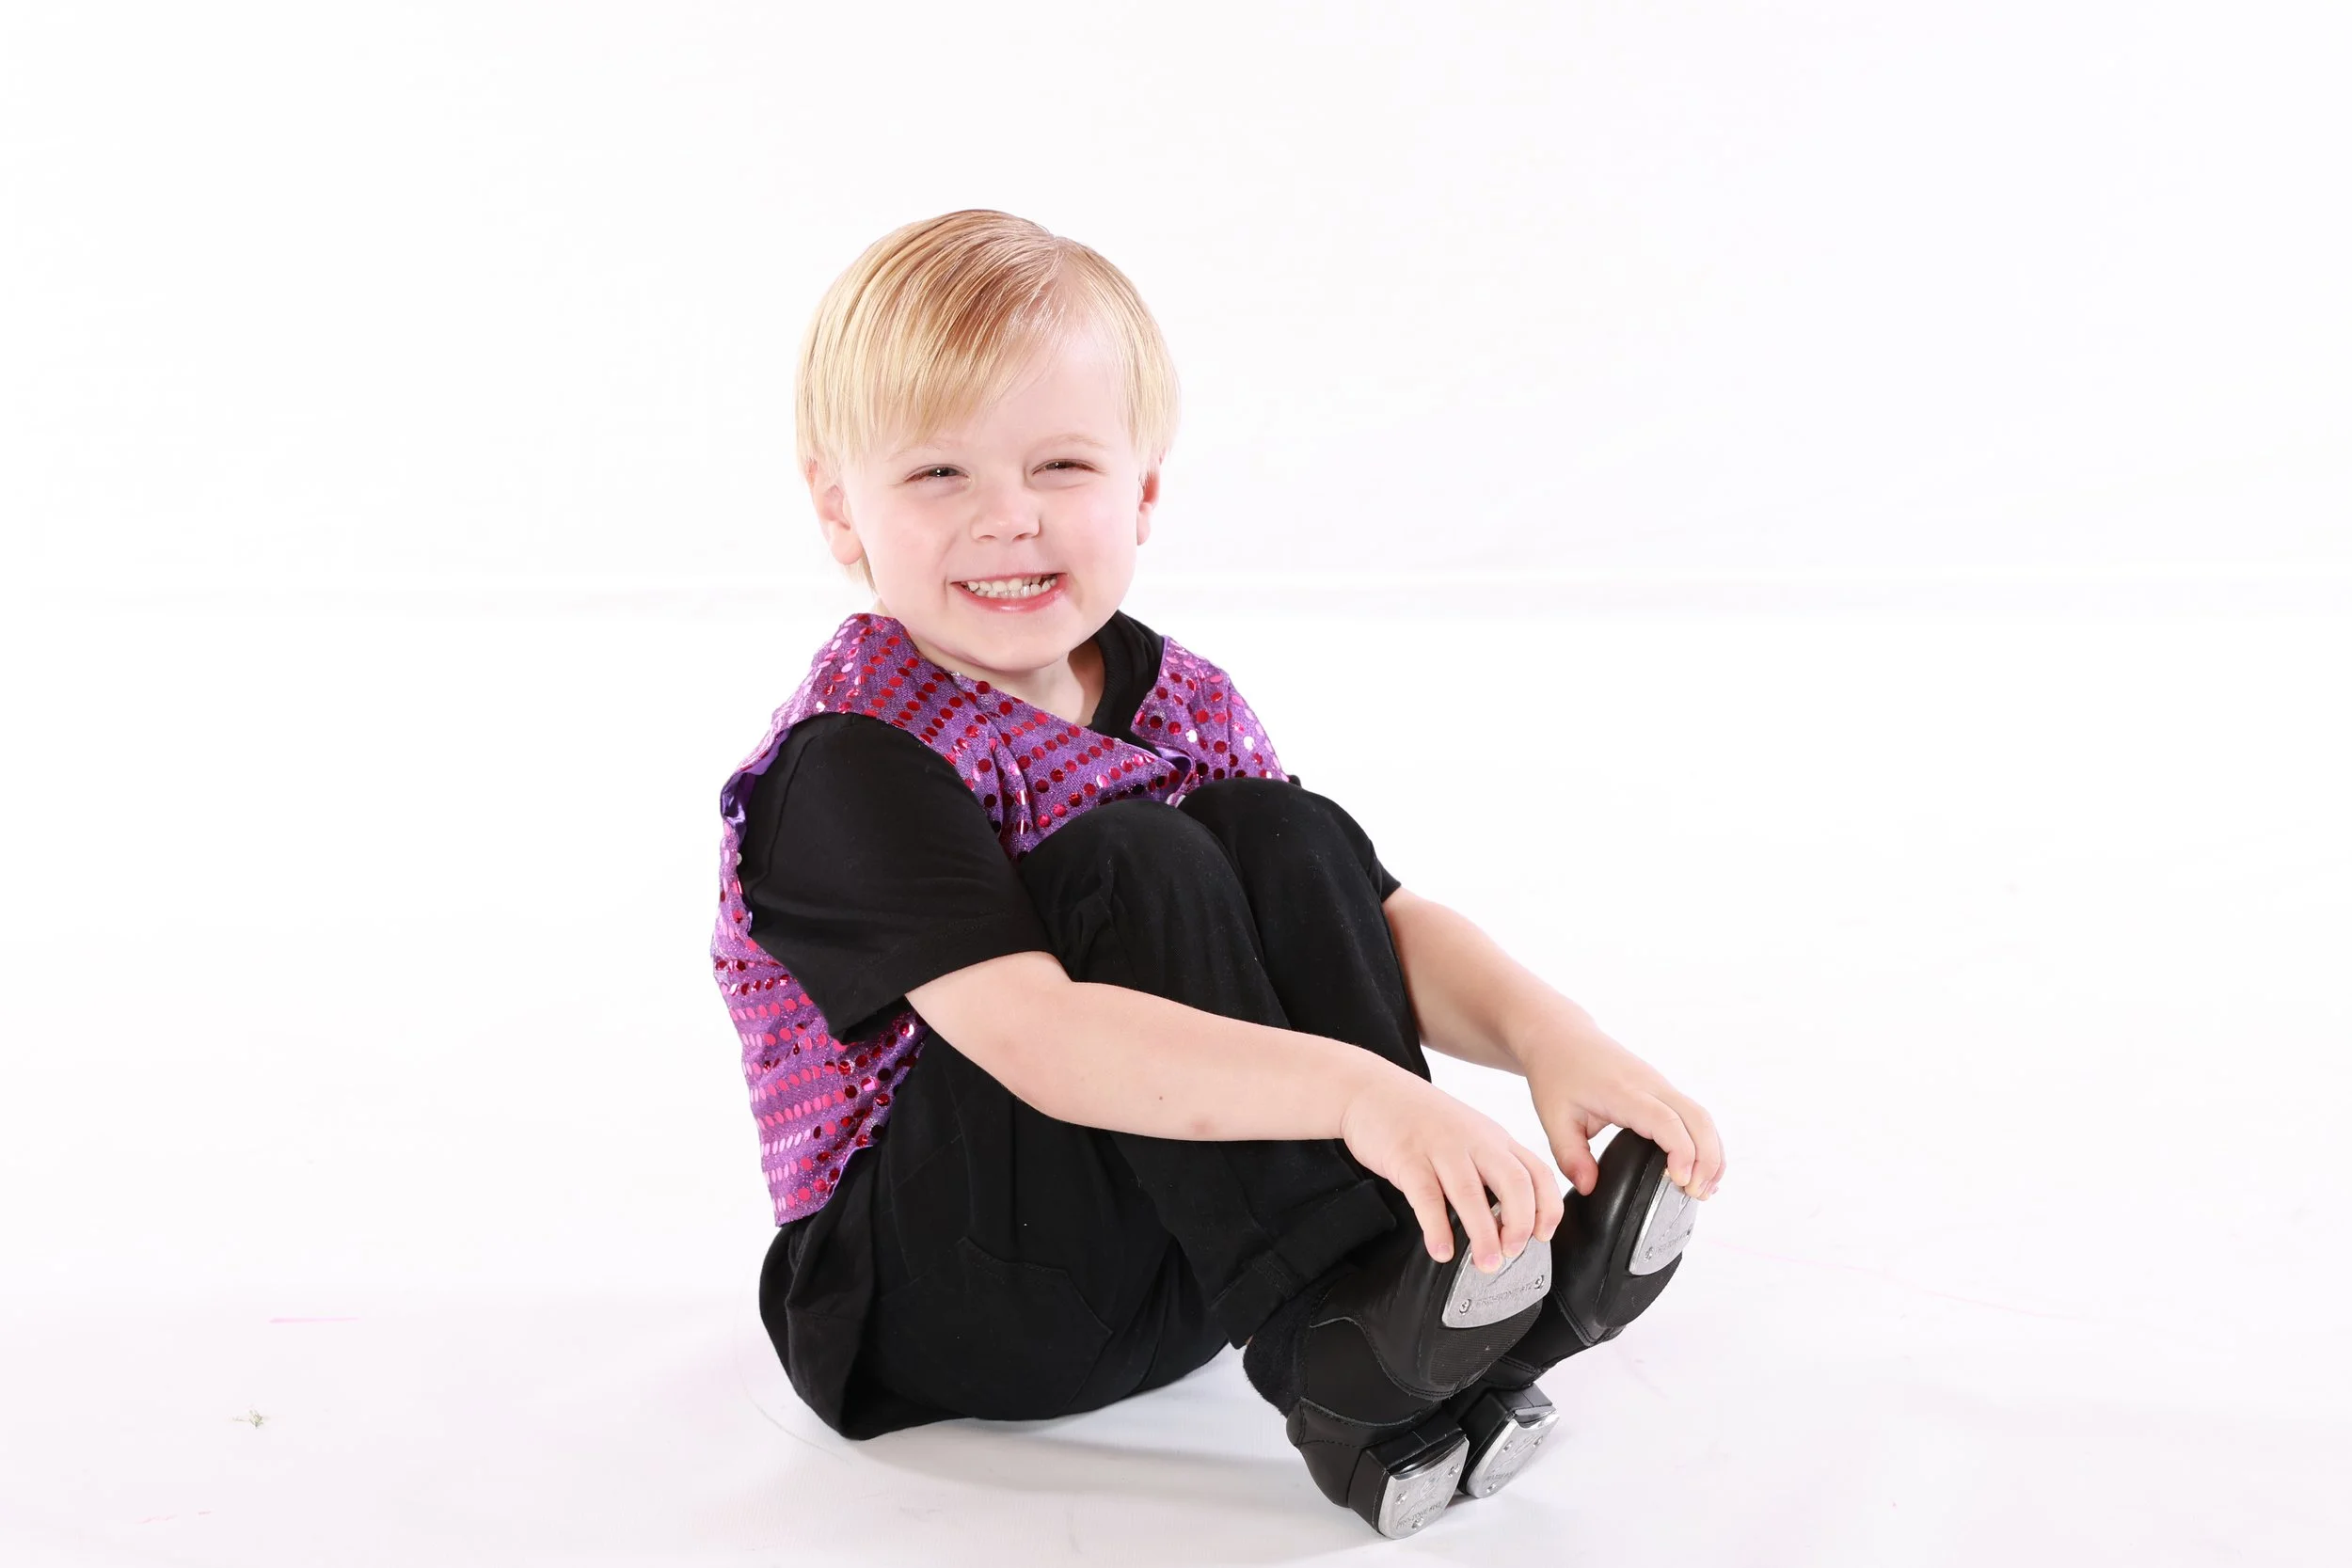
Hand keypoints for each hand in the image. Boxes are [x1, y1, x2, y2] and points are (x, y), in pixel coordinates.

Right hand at [1337, 1063, 1566, 1271]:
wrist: (1371, 1089)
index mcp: (1494, 1138)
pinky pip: (1425, 1196)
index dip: (1547, 1207)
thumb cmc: (1421, 1120)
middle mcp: (1473, 1141)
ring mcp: (1439, 1147)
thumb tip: (1507, 1221)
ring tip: (1486, 1264)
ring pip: (1471, 1193)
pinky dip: (1437, 1227)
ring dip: (1483, 1234)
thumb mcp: (1468, 1136)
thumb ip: (1489, 1168)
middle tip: (1512, 1253)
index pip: (1537, 1172)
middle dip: (1520, 1223)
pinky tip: (1442, 1251)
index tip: (1543, 1235)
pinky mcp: (1406, 1157)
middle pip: (1514, 1181)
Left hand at [1518, 1020, 1725, 1201]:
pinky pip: (1694, 1115)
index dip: (1681, 1153)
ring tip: (1702, 1189)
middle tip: (1696, 1194)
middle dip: (1707, 1160)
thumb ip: (1570, 1156)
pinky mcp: (1662, 1089)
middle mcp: (1650, 1085)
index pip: (1666, 1122)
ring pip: (1702, 1117)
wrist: (1561, 1037)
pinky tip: (1700, 1168)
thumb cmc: (1557, 1073)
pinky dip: (1704, 1142)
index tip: (1680, 1181)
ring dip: (1711, 1153)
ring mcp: (1660, 1085)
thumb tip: (1588, 1188)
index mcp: (1623, 1092)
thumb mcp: (1553, 1117)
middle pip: (1698, 1119)